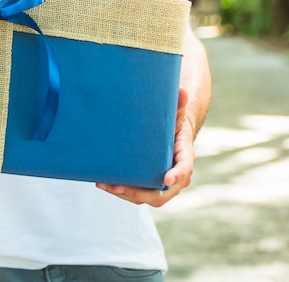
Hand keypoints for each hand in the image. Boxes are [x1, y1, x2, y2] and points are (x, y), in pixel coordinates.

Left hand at [96, 86, 193, 206]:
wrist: (171, 134)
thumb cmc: (174, 121)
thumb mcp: (177, 112)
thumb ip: (178, 103)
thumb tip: (181, 90)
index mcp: (184, 156)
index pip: (185, 169)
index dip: (177, 174)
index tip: (167, 178)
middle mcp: (176, 176)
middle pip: (162, 193)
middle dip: (140, 193)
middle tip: (119, 185)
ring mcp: (162, 184)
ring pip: (147, 198)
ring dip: (125, 194)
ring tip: (105, 184)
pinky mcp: (149, 185)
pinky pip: (137, 195)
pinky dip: (121, 191)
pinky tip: (104, 183)